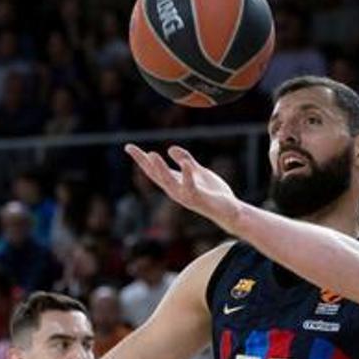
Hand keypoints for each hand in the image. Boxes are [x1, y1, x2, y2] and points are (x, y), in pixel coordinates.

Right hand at [125, 143, 240, 228]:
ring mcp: (186, 196)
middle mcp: (176, 191)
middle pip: (155, 176)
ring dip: (160, 169)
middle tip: (131, 149)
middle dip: (143, 162)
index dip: (141, 159)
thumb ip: (185, 160)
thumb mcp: (198, 172)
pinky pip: (191, 187)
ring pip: (169, 182)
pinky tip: (185, 165)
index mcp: (175, 183)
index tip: (129, 147)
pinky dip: (187, 176)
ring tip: (152, 154)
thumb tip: (170, 148)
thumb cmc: (213, 193)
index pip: (154, 170)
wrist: (229, 211)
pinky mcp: (199, 198)